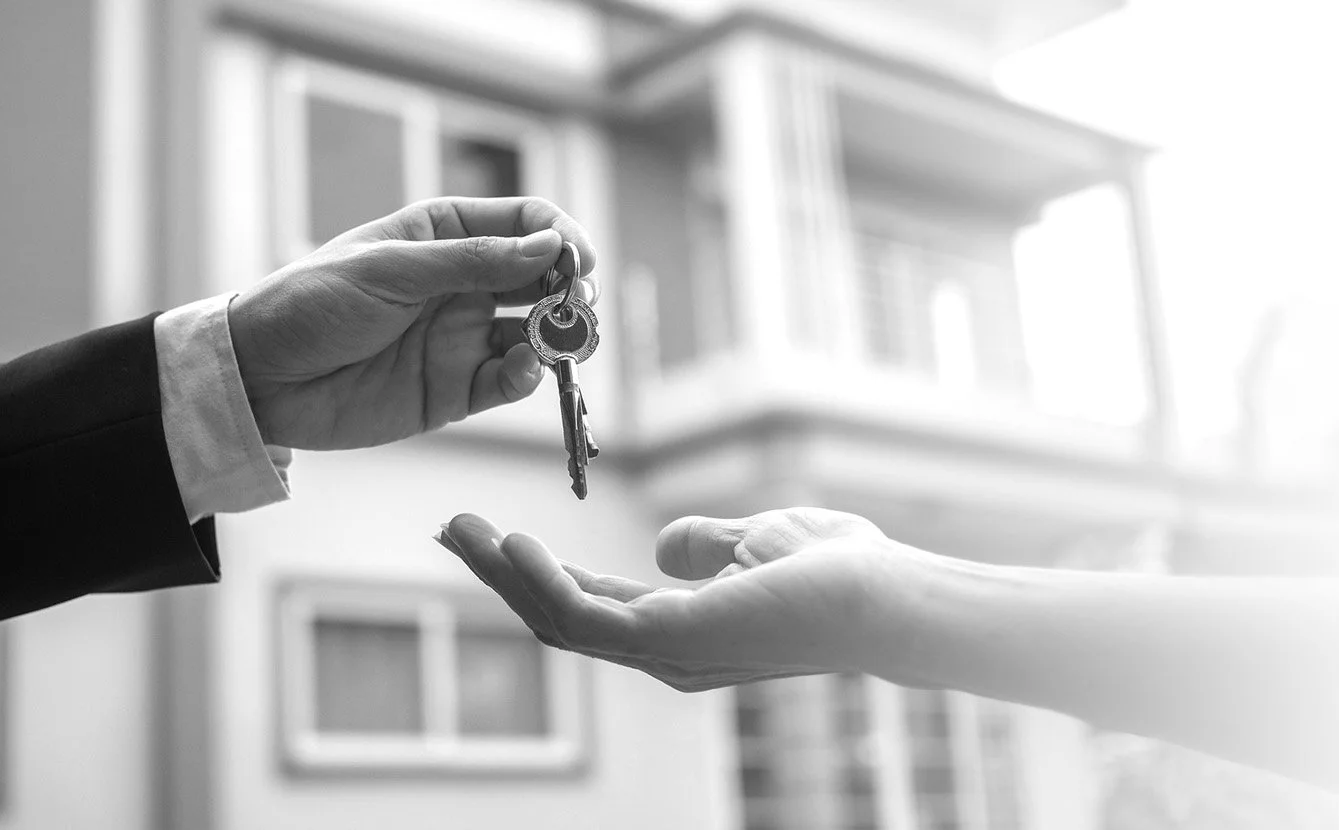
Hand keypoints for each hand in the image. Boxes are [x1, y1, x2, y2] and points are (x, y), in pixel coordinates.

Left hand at [227, 197, 599, 449]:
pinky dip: (526, 377)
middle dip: (569, 289)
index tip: (578, 259)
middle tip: (579, 306)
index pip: (524, 222)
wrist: (259, 378)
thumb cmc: (309, 304)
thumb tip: (548, 248)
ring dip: (557, 336)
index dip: (560, 236)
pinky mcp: (454, 389)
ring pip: (534, 333)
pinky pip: (508, 381)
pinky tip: (522, 369)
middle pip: (541, 279)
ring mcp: (461, 337)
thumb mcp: (389, 271)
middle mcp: (462, 283)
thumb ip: (470, 262)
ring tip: (559, 341)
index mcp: (444, 235)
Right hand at [437, 508, 923, 691]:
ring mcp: (664, 653)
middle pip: (560, 618)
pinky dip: (541, 584)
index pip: (590, 605)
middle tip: (452, 529)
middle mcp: (664, 652)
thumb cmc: (841, 573)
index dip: (536, 573)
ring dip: (505, 576)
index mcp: (680, 628)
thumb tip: (666, 542)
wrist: (885, 597)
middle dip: (502, 576)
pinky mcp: (670, 641)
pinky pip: (583, 620)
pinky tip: (513, 546)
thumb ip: (707, 544)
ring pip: (558, 623)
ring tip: (462, 528)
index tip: (490, 534)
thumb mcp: (756, 540)